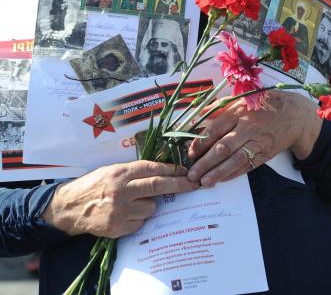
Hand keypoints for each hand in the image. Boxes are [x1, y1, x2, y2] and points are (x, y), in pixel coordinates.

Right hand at [42, 160, 199, 237]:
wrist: (70, 207)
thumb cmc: (94, 185)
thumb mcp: (112, 170)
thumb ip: (133, 171)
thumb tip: (161, 171)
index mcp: (120, 173)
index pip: (151, 168)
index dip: (171, 168)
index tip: (184, 170)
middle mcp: (121, 190)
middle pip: (157, 186)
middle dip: (178, 184)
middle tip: (193, 184)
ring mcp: (120, 211)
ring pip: (150, 207)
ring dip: (148, 205)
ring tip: (133, 203)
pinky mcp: (118, 228)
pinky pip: (140, 223)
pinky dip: (137, 219)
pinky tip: (125, 214)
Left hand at [187, 90, 321, 186]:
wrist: (293, 114)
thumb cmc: (262, 104)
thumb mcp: (241, 100)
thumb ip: (218, 108)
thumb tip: (196, 114)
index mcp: (238, 111)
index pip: (216, 128)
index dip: (201, 142)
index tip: (190, 153)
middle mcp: (247, 127)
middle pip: (223, 147)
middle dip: (206, 162)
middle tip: (191, 174)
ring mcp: (257, 141)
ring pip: (235, 160)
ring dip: (218, 173)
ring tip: (204, 182)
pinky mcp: (265, 154)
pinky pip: (247, 166)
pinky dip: (234, 174)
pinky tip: (221, 180)